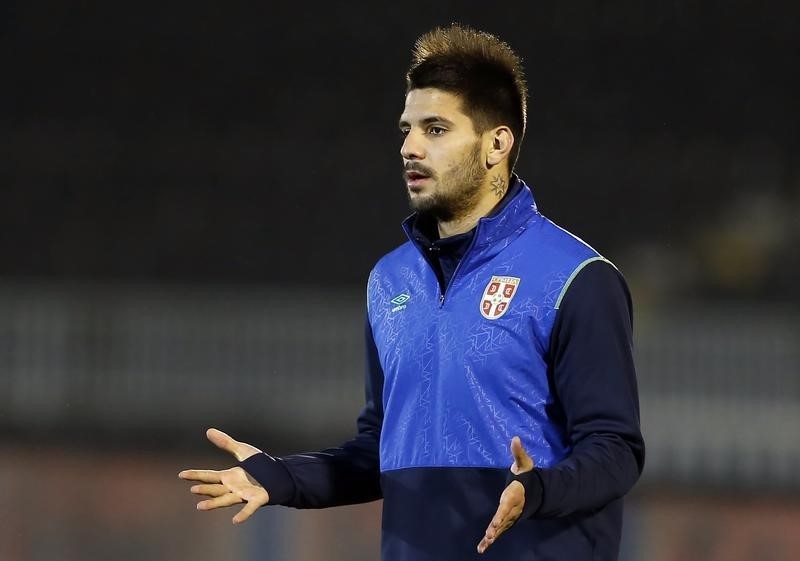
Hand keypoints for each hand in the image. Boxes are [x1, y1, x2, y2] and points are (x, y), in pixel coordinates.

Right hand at [178, 428, 269, 523]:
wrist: (280, 474)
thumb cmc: (260, 464)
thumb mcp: (242, 450)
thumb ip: (226, 442)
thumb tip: (208, 431)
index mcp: (230, 476)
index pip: (209, 476)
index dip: (195, 475)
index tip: (181, 475)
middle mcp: (234, 487)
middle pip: (216, 489)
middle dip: (205, 490)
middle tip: (193, 490)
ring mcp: (245, 494)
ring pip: (227, 499)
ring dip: (214, 503)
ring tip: (200, 506)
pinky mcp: (258, 498)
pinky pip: (249, 507)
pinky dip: (243, 514)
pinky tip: (235, 520)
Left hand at [477, 436, 534, 553]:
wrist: (535, 492)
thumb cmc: (526, 476)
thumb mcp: (524, 463)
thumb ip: (518, 452)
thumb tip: (515, 438)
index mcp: (514, 496)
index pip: (507, 505)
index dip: (502, 513)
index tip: (496, 521)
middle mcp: (512, 509)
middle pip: (503, 520)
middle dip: (497, 527)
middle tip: (489, 534)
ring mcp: (509, 517)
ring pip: (500, 528)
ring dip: (493, 536)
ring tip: (485, 544)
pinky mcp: (505, 521)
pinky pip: (498, 531)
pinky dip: (490, 540)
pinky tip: (482, 548)